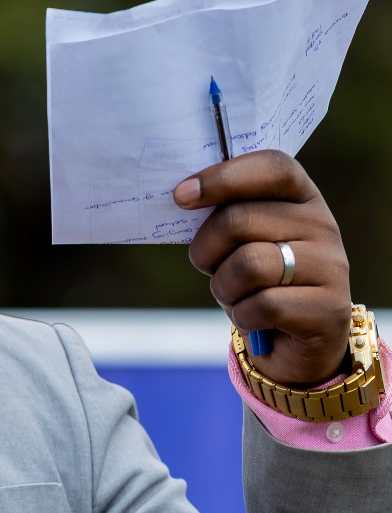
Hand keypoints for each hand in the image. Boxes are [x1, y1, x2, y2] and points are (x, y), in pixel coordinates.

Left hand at [173, 151, 352, 386]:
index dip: (223, 177)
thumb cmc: (259, 286)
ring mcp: (331, 267)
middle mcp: (323, 226)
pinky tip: (254, 320)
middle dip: (206, 250)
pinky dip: (243, 317)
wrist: (294, 346)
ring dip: (224, 288)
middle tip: (211, 268)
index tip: (182, 195)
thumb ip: (227, 216)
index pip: (272, 167)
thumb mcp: (241, 244)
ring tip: (235, 296)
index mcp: (303, 198)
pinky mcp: (328, 308)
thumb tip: (185, 194)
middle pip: (240, 219)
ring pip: (248, 265)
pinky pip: (262, 306)